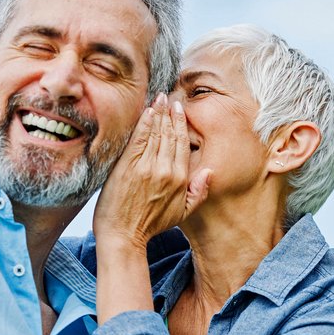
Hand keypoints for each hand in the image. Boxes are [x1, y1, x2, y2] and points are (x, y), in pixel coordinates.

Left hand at [92, 93, 210, 248]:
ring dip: (157, 113)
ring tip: (158, 98)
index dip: (181, 124)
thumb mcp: (183, 213)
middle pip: (170, 134)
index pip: (183, 144)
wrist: (123, 236)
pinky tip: (147, 111)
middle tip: (168, 98)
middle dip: (170, 113)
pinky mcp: (128, 166)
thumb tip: (210, 172)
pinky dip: (144, 123)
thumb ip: (198, 192)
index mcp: (180, 179)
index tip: (179, 110)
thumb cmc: (151, 226)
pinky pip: (139, 138)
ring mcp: (146, 167)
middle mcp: (166, 170)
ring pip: (156, 133)